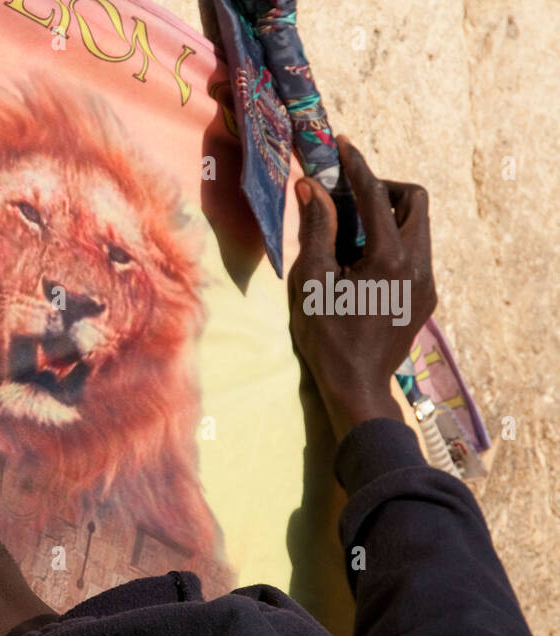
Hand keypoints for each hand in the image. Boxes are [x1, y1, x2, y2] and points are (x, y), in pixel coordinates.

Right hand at [288, 137, 437, 440]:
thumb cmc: (326, 337)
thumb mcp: (311, 281)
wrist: (357, 387)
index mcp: (389, 257)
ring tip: (350, 234)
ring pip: (418, 227)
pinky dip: (391, 243)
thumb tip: (312, 188)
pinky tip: (362, 265)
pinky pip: (415, 253)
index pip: (375, 195)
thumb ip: (316, 230)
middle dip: (383, 189)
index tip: (342, 145)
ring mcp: (427, 281)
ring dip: (387, 217)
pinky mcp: (425, 297)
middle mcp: (419, 263)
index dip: (356, 165)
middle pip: (414, 201)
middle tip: (349, 199)